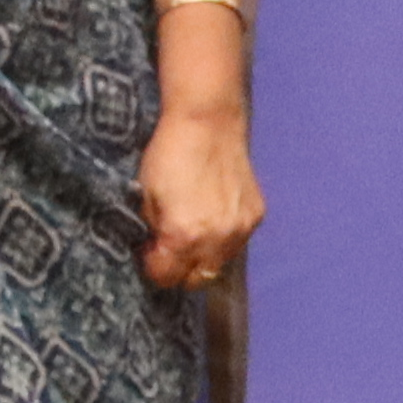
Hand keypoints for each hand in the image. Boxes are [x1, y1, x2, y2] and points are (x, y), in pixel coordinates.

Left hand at [138, 105, 261, 290]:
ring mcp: (241, 229)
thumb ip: (153, 230)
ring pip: (220, 264)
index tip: (149, 253)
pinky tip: (213, 216)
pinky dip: (223, 238)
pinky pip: (237, 242)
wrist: (207, 121)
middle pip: (196, 280)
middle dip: (179, 269)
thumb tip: (156, 248)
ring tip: (192, 232)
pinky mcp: (256, 215)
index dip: (153, 267)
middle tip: (169, 248)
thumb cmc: (168, 155)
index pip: (166, 278)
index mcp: (183, 236)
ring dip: (203, 257)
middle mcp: (216, 241)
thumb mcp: (145, 195)